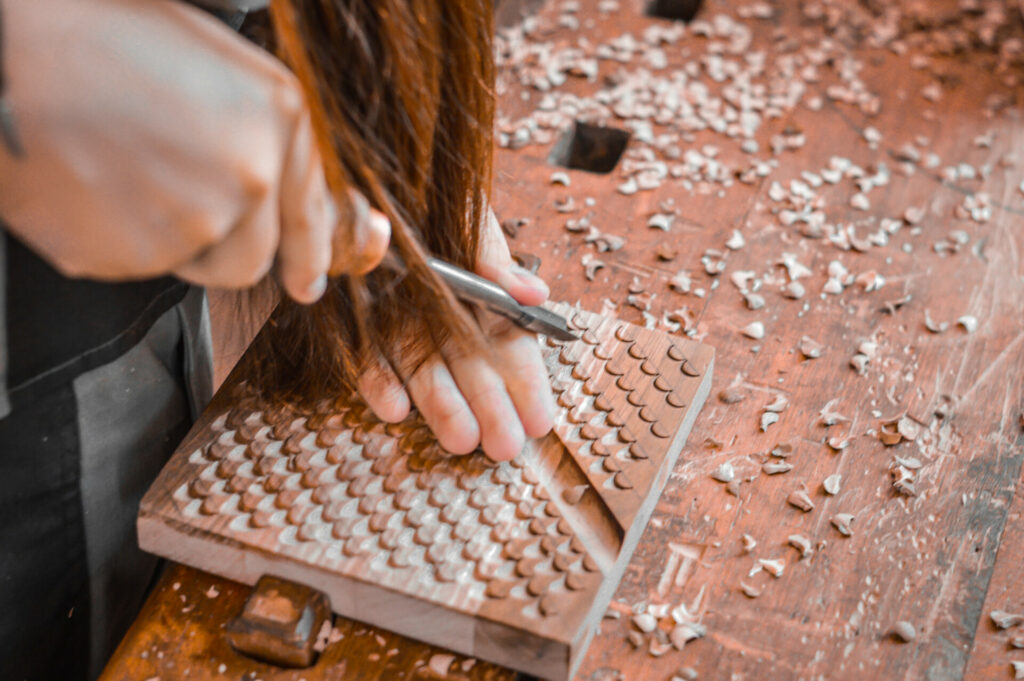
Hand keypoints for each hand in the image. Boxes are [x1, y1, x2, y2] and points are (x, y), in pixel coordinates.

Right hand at [0, 0, 387, 302]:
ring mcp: (194, 219)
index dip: (311, 254)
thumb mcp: (224, 70)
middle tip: (172, 188)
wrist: (13, 50)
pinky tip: (99, 187)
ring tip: (130, 174)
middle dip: (223, 240)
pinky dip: (123, 239)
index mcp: (281, 118)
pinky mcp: (135, 252)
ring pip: (199, 264)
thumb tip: (341, 220)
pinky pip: (141, 266)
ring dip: (174, 239)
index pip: (313, 215)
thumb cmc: (110, 40)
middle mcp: (250, 174)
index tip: (309, 282)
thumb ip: (277, 143)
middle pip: (254, 258)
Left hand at [356, 209, 556, 460]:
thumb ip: (496, 259)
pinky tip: (395, 410)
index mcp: (479, 293)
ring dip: (443, 407)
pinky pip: (369, 359)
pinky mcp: (358, 324)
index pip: (509, 345)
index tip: (540, 421)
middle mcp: (442, 314)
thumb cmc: (431, 196)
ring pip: (425, 372)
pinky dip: (380, 383)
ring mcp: (400, 322)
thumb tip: (537, 294)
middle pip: (470, 368)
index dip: (525, 383)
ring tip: (461, 441)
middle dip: (490, 408)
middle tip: (505, 447)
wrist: (363, 180)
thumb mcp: (469, 219)